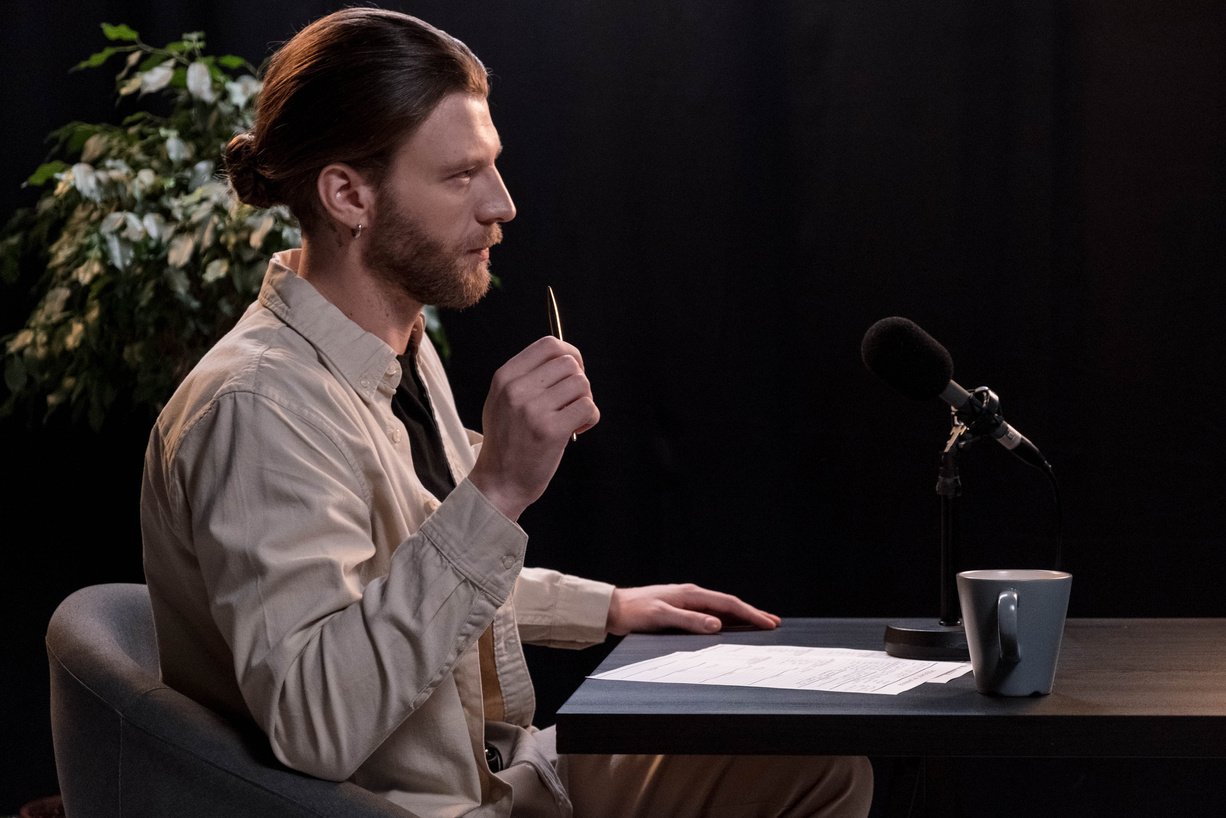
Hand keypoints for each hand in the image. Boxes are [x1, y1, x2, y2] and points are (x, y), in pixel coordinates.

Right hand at [468, 336, 598, 519]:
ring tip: (572, 418)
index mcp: (505, 377)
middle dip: (579, 381)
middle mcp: (517, 389)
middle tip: (572, 402)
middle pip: (569, 364)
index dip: (570, 354)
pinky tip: (577, 429)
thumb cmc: (507, 442)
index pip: (549, 345)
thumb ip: (526, 377)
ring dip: (585, 401)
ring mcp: (533, 409)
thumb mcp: (501, 401)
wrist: (498, 483)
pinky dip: (590, 418)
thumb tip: (567, 357)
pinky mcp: (551, 431)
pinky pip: (588, 408)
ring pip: (582, 384)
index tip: (574, 371)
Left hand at [605, 583, 781, 635]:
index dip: (750, 614)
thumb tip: (718, 625)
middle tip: (773, 623)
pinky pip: (710, 615)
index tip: (768, 623)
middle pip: (729, 605)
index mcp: (691, 594)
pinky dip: (725, 621)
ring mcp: (687, 602)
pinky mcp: (680, 610)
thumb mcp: (662, 617)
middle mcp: (692, 595)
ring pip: (721, 610)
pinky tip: (730, 628)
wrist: (613, 609)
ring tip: (759, 625)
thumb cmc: (635, 613)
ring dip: (741, 618)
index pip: (728, 604)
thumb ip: (690, 621)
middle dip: (752, 614)